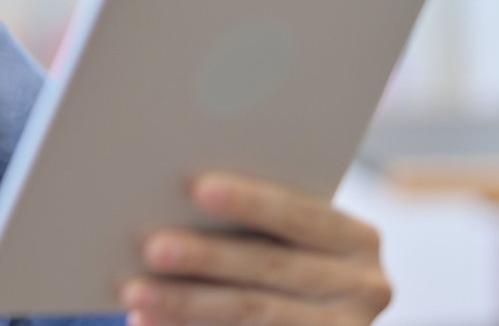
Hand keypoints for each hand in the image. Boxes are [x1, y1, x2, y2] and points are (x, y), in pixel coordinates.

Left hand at [121, 172, 392, 325]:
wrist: (305, 316)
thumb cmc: (277, 251)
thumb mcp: (284, 233)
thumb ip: (253, 213)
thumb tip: (176, 188)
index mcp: (356, 238)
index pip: (300, 213)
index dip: (249, 201)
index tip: (196, 186)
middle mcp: (364, 287)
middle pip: (271, 268)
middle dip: (207, 257)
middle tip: (151, 246)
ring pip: (254, 314)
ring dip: (187, 304)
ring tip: (134, 293)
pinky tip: (146, 322)